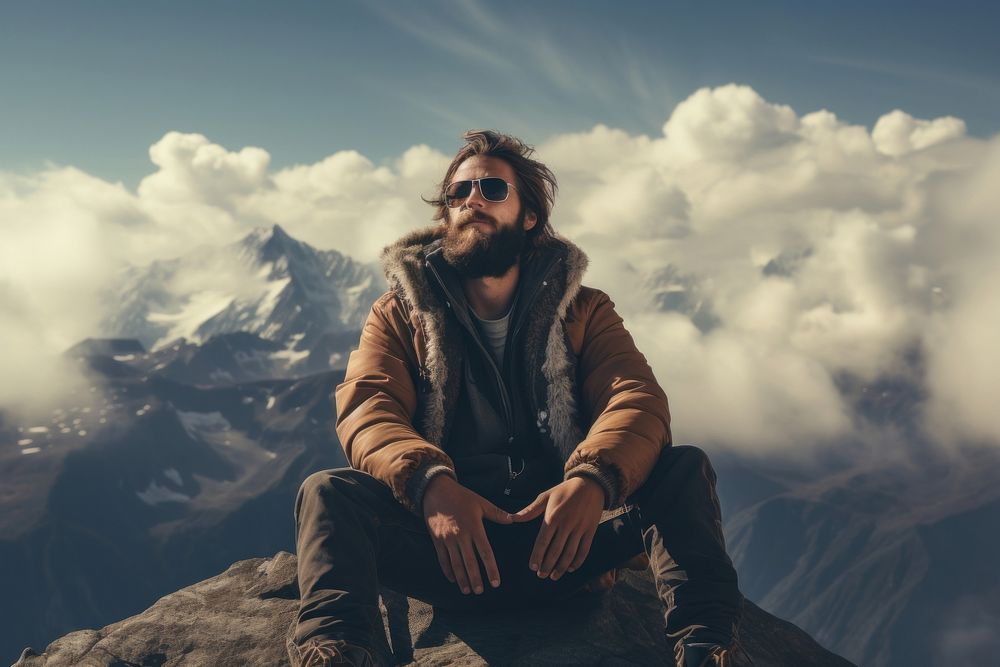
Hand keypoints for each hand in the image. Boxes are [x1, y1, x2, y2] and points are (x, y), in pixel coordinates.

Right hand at [422, 474, 512, 594]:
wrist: (436, 491)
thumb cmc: (461, 496)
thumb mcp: (481, 502)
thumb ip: (497, 514)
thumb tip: (513, 520)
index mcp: (474, 527)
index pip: (485, 552)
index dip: (491, 569)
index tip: (495, 582)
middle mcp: (460, 535)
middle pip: (469, 562)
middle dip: (475, 578)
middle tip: (480, 591)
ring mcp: (447, 539)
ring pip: (455, 563)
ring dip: (461, 579)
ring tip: (467, 591)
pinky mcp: (437, 540)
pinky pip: (442, 559)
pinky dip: (448, 571)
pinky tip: (453, 579)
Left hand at [511, 476, 604, 580]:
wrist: (590, 484)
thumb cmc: (565, 490)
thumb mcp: (546, 496)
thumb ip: (530, 510)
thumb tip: (512, 518)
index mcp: (553, 516)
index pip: (543, 541)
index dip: (537, 556)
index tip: (532, 567)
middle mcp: (566, 524)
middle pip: (555, 550)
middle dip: (547, 565)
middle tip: (541, 576)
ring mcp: (579, 528)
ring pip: (570, 553)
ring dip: (561, 567)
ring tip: (554, 576)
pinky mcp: (590, 531)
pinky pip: (584, 550)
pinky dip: (578, 561)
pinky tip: (571, 568)